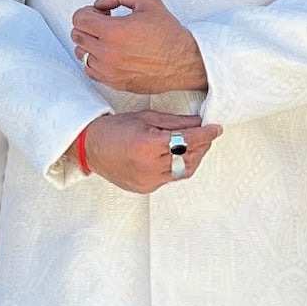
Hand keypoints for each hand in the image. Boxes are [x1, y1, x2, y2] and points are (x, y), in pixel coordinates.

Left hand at [71, 0, 207, 94]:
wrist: (183, 61)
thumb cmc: (168, 34)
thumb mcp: (146, 1)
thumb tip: (101, 3)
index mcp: (113, 31)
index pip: (79, 19)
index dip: (88, 11)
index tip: (100, 13)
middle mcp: (108, 53)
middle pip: (77, 36)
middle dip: (88, 26)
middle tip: (104, 24)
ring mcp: (109, 70)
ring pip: (81, 54)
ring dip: (90, 44)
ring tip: (108, 40)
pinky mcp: (114, 82)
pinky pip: (90, 70)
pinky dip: (95, 61)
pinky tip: (110, 54)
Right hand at [82, 110, 220, 193]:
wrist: (91, 147)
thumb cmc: (115, 129)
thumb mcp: (146, 117)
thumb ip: (175, 122)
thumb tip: (198, 122)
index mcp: (148, 145)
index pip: (188, 140)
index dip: (206, 135)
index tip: (215, 129)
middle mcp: (149, 166)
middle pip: (189, 157)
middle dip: (202, 146)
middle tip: (207, 135)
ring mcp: (147, 180)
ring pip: (183, 171)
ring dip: (193, 158)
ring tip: (195, 146)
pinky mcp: (145, 188)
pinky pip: (170, 178)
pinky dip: (178, 167)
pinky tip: (178, 157)